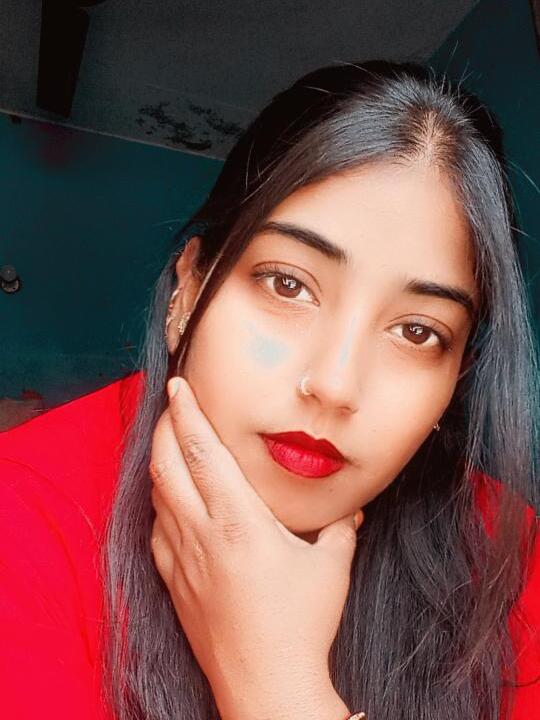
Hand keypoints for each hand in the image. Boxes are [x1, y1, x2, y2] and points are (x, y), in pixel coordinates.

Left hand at [149, 376, 362, 718]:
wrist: (265, 685)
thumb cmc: (300, 625)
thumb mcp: (331, 568)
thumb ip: (340, 529)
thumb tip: (351, 508)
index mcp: (238, 521)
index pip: (202, 451)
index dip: (187, 413)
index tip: (178, 386)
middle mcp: (201, 534)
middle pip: (166, 465)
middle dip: (164, 427)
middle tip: (171, 405)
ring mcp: (181, 559)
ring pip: (157, 494)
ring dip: (160, 461)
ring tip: (170, 442)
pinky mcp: (173, 582)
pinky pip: (157, 529)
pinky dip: (161, 502)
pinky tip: (172, 499)